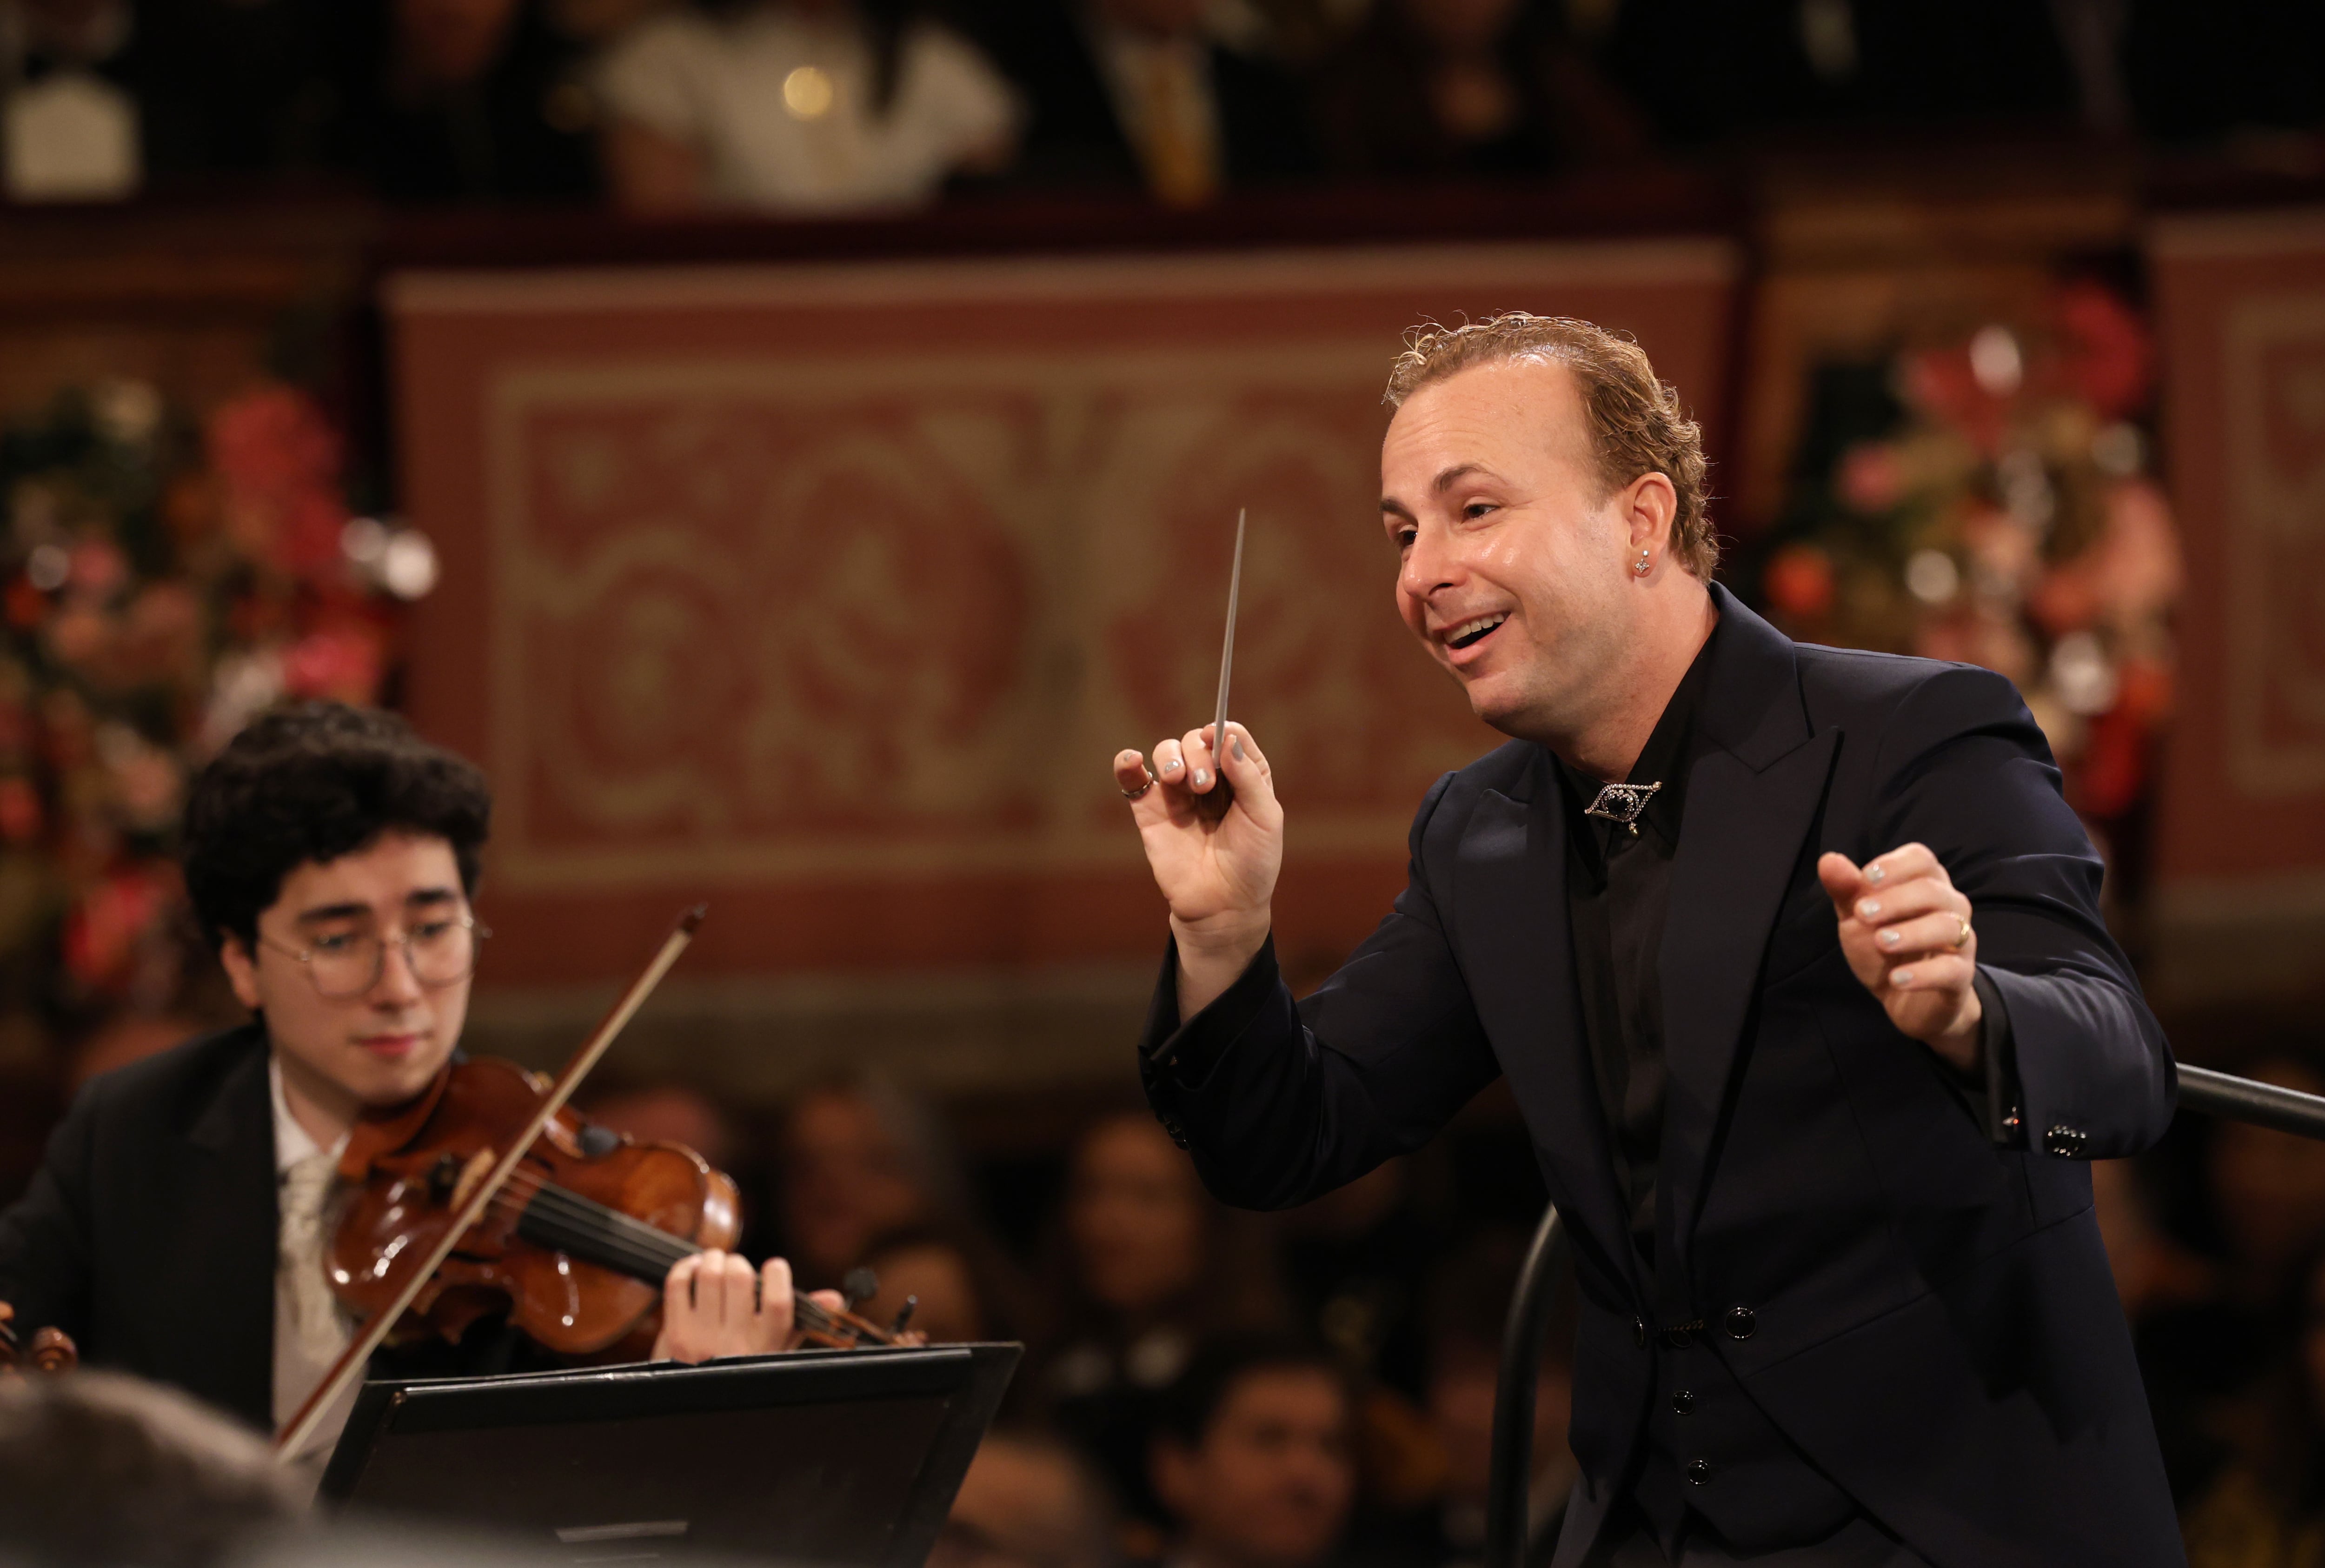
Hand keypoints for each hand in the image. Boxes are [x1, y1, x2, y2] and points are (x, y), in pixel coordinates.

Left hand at [649, 1252, 843, 1363]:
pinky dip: (685, 1267)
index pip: (778, 1300)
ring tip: (716, 1263)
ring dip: (713, 1260)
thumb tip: (834, 1298)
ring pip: (708, 1275)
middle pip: (739, 1278)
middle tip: (737, 1266)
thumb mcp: (776, 1353)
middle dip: (739, 1262)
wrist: (693, 1403)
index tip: (774, 1266)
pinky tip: (694, 1269)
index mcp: (766, 1346)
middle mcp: (734, 1343)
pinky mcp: (673, 1333)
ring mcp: (700, 1338)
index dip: (777, 1272)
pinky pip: (678, 1284)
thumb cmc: (741, 1372)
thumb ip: (801, 1322)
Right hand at [1113, 722, 1283, 1015]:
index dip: (1223, 731)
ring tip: (1178, 781)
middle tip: (1204, 786)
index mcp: (1241, 777)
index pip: (1229, 736)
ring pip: (1166, 751)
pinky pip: (1133, 778)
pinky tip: (1132, 761)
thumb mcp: (1265, 817)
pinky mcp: (1150, 811)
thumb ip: (1248, 776)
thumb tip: (1226, 737)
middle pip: (1196, 740)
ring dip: (1171, 756)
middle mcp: (1209, 780)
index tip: (1218, 740)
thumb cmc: (1252, 863)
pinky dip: (1127, 763)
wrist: (1223, 906)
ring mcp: (1177, 794)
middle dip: (1198, 754)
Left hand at [1817, 843, 1982, 1075]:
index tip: (1866, 879)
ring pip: (1948, 927)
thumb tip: (1828, 860)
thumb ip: (1846, 890)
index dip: (1895, 865)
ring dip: (1912, 933)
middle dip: (1896, 899)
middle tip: (1863, 914)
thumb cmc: (1882, 947)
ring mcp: (1960, 941)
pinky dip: (1923, 974)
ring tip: (1880, 943)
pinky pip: (1952, 969)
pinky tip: (1896, 979)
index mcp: (1925, 883)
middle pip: (1933, 890)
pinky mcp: (1961, 976)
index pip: (1921, 859)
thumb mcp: (1857, 918)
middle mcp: (1949, 907)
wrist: (1904, 998)